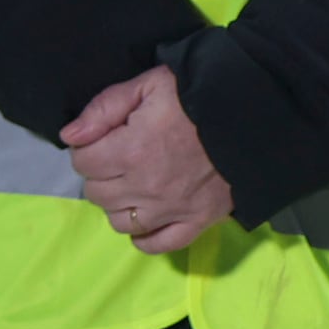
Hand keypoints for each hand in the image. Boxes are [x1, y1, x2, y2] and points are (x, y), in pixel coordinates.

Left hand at [62, 65, 234, 255]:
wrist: (258, 117)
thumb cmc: (199, 95)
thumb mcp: (150, 85)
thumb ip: (104, 108)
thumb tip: (70, 135)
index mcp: (130, 150)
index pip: (82, 162)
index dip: (87, 148)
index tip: (103, 139)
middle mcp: (146, 186)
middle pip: (96, 193)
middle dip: (100, 175)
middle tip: (118, 158)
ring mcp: (172, 209)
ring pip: (120, 221)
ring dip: (119, 204)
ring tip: (132, 184)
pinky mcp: (197, 221)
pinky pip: (158, 244)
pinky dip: (145, 236)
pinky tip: (144, 218)